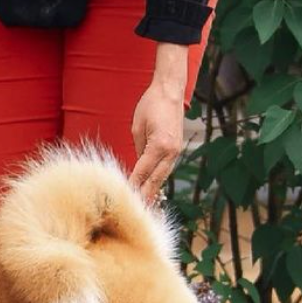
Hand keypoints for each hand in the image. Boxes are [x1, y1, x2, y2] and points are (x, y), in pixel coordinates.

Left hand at [127, 80, 184, 203]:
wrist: (170, 91)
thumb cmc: (150, 105)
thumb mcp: (137, 128)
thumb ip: (139, 149)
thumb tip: (137, 167)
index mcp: (159, 145)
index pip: (142, 172)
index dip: (133, 186)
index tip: (124, 198)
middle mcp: (171, 151)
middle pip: (155, 180)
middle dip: (145, 196)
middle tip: (135, 211)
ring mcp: (176, 151)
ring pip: (162, 177)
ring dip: (153, 191)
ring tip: (144, 206)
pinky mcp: (177, 149)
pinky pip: (166, 168)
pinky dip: (158, 179)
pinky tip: (152, 189)